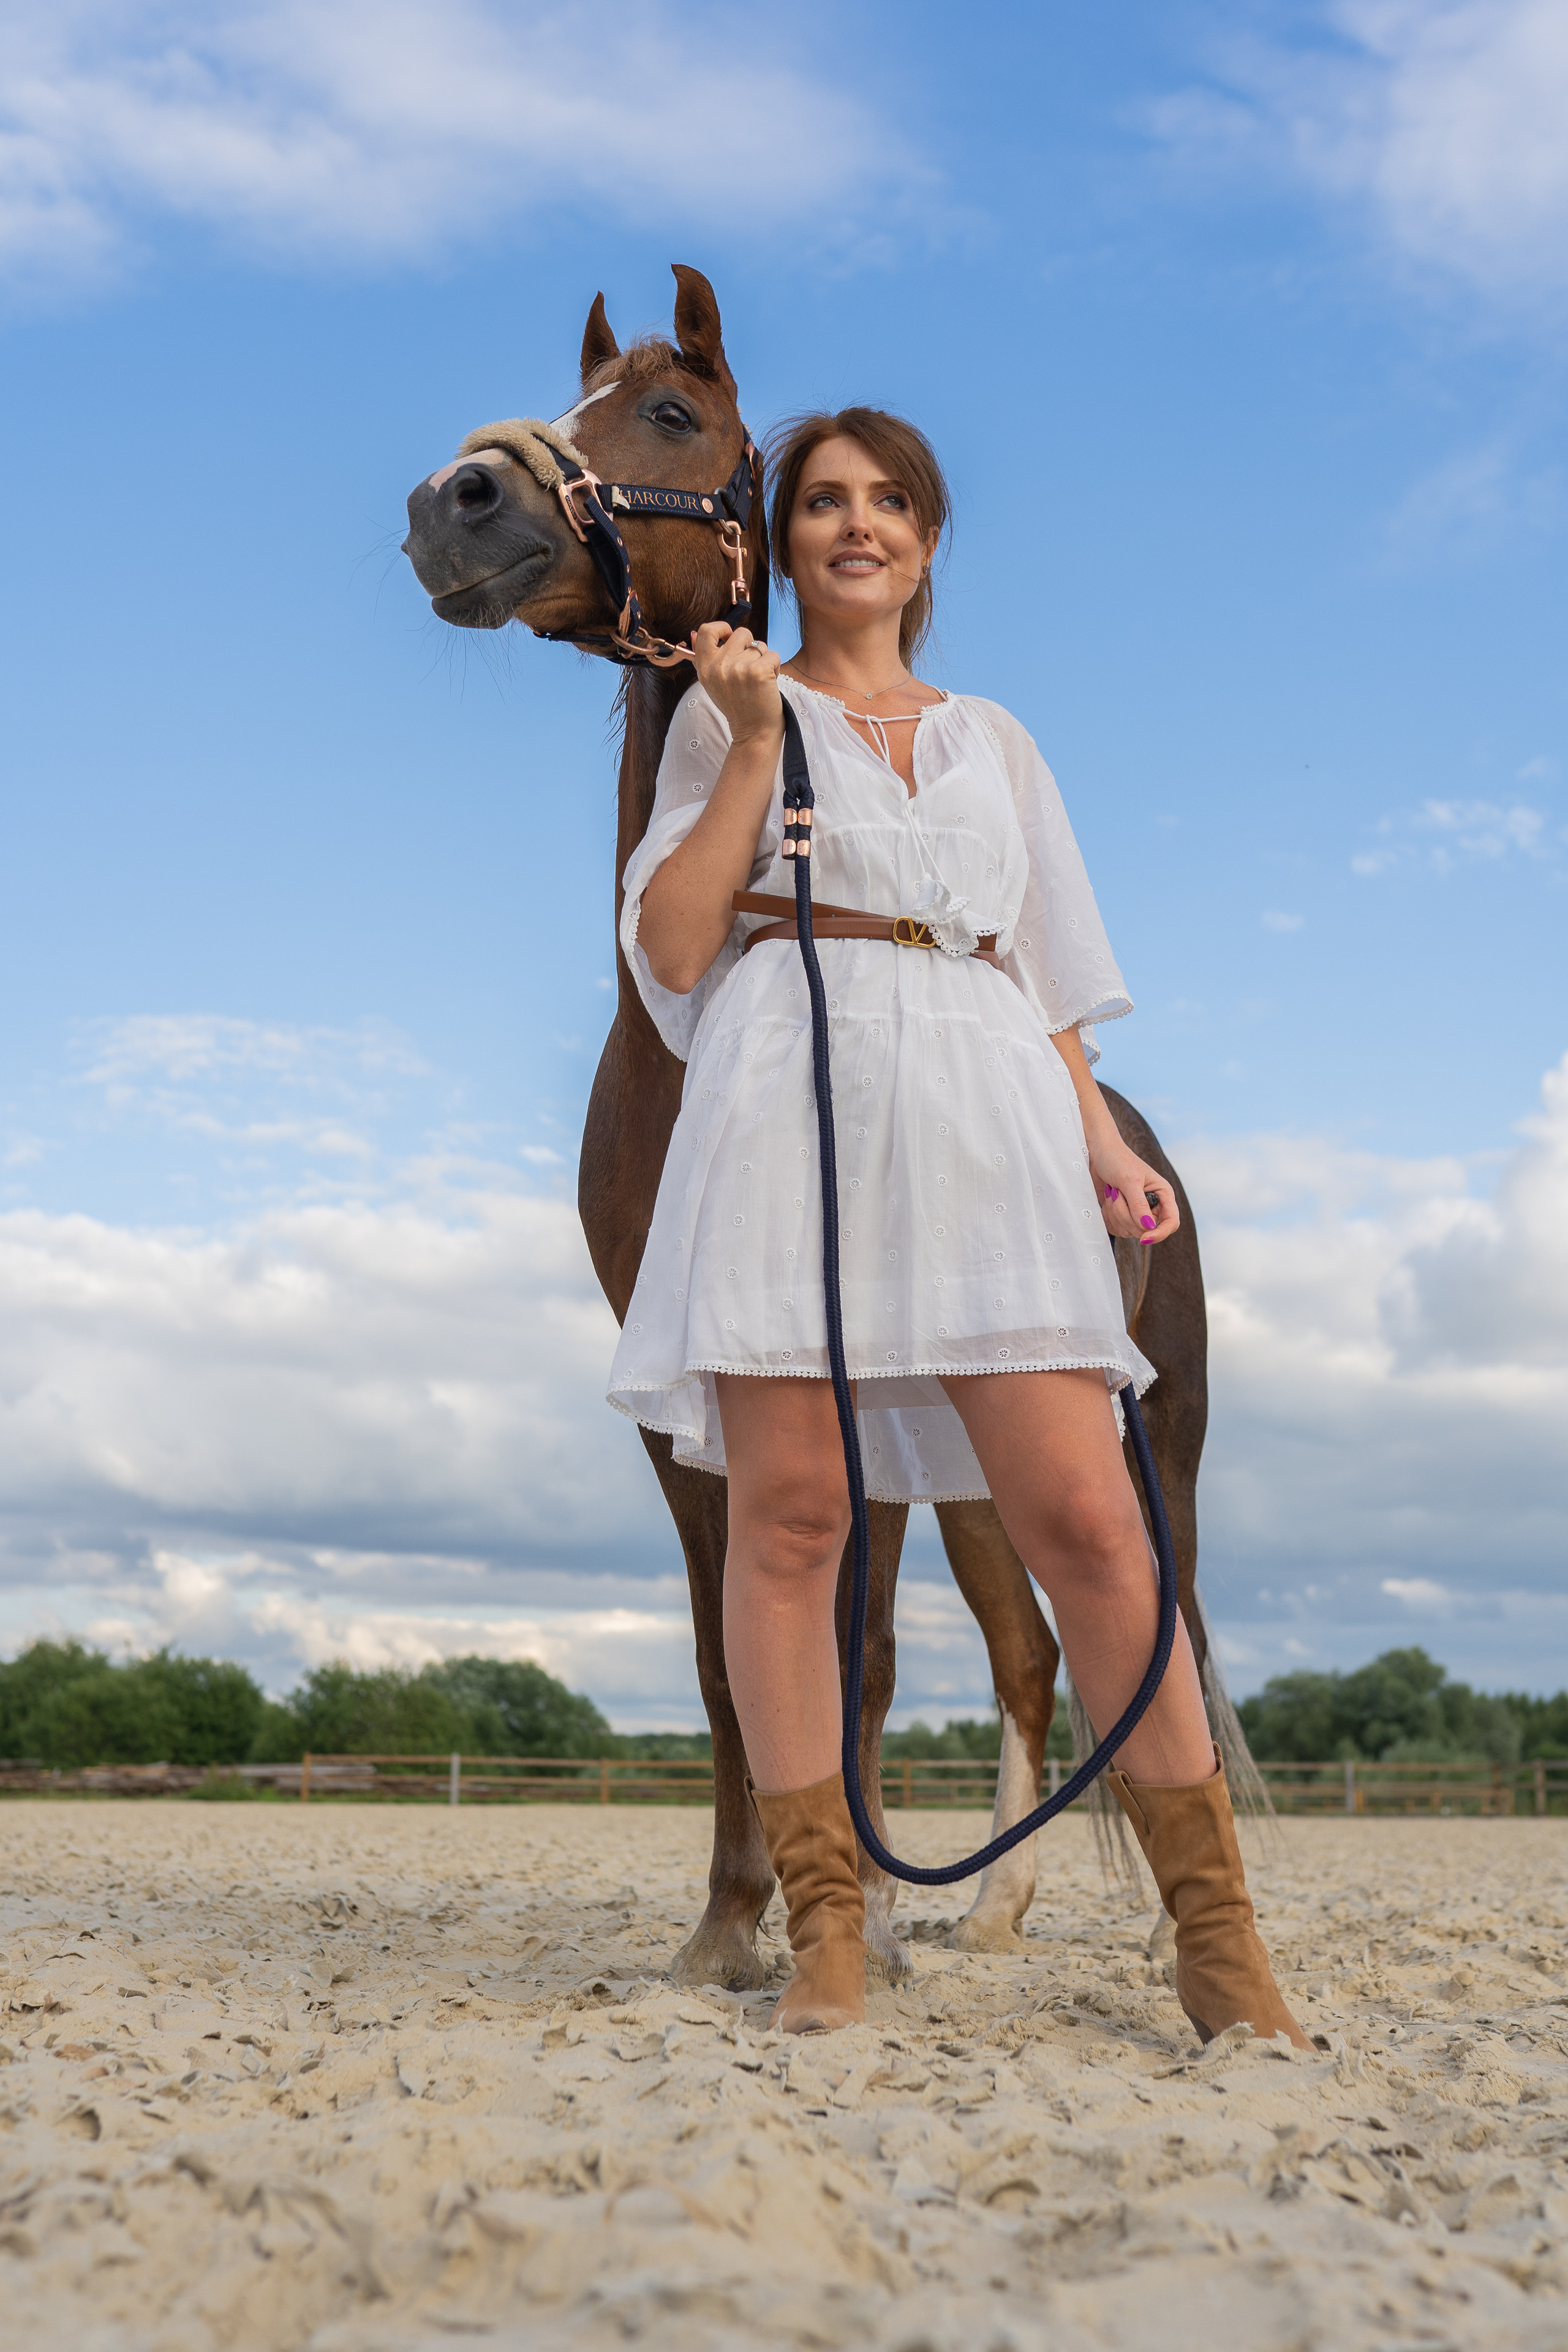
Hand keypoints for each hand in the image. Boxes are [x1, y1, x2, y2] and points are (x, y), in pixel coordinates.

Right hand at [692, 621, 783, 748]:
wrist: (753, 732)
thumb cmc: (737, 706)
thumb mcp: (713, 683)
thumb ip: (703, 658)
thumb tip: (691, 633)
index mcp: (705, 668)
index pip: (705, 631)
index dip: (721, 628)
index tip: (729, 638)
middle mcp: (719, 667)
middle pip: (741, 633)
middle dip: (750, 647)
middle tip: (749, 668)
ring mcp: (738, 669)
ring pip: (759, 645)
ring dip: (764, 659)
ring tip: (759, 679)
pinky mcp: (759, 672)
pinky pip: (773, 655)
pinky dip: (776, 667)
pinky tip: (769, 682)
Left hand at [1091, 1150, 1179, 1246]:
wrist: (1097, 1153)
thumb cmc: (1117, 1159)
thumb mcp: (1129, 1180)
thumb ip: (1138, 1204)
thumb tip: (1148, 1227)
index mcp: (1163, 1194)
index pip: (1171, 1222)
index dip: (1160, 1233)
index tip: (1144, 1237)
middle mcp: (1152, 1206)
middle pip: (1145, 1230)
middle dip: (1126, 1216)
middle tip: (1117, 1194)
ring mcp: (1136, 1212)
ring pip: (1128, 1231)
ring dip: (1115, 1213)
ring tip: (1113, 1192)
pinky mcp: (1121, 1215)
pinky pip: (1115, 1228)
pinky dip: (1108, 1216)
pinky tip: (1108, 1198)